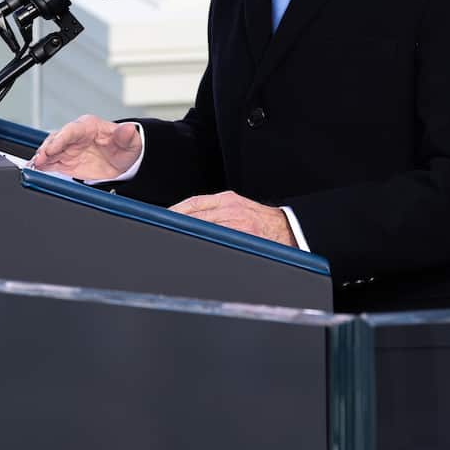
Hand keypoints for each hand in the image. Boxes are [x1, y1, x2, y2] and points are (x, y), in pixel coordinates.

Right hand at [30, 115, 141, 179]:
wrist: (124, 161)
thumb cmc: (125, 147)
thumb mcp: (130, 142)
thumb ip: (126, 135)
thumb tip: (129, 129)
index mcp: (88, 126)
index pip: (70, 130)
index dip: (60, 139)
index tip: (51, 148)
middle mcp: (75, 136)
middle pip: (55, 140)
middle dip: (46, 149)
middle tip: (39, 160)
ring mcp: (68, 149)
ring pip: (49, 151)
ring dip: (41, 158)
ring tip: (34, 167)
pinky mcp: (65, 162)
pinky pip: (50, 163)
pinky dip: (42, 167)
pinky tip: (36, 171)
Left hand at [170, 191, 296, 246]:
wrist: (290, 230)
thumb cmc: (263, 223)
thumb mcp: (239, 208)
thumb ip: (217, 211)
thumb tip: (189, 218)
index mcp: (228, 200)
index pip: (193, 203)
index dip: (175, 210)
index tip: (160, 218)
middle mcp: (231, 209)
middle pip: (194, 215)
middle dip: (175, 223)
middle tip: (159, 231)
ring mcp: (237, 224)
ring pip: (202, 228)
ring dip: (185, 234)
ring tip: (170, 242)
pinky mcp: (244, 237)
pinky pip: (217, 240)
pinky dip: (204, 244)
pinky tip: (193, 249)